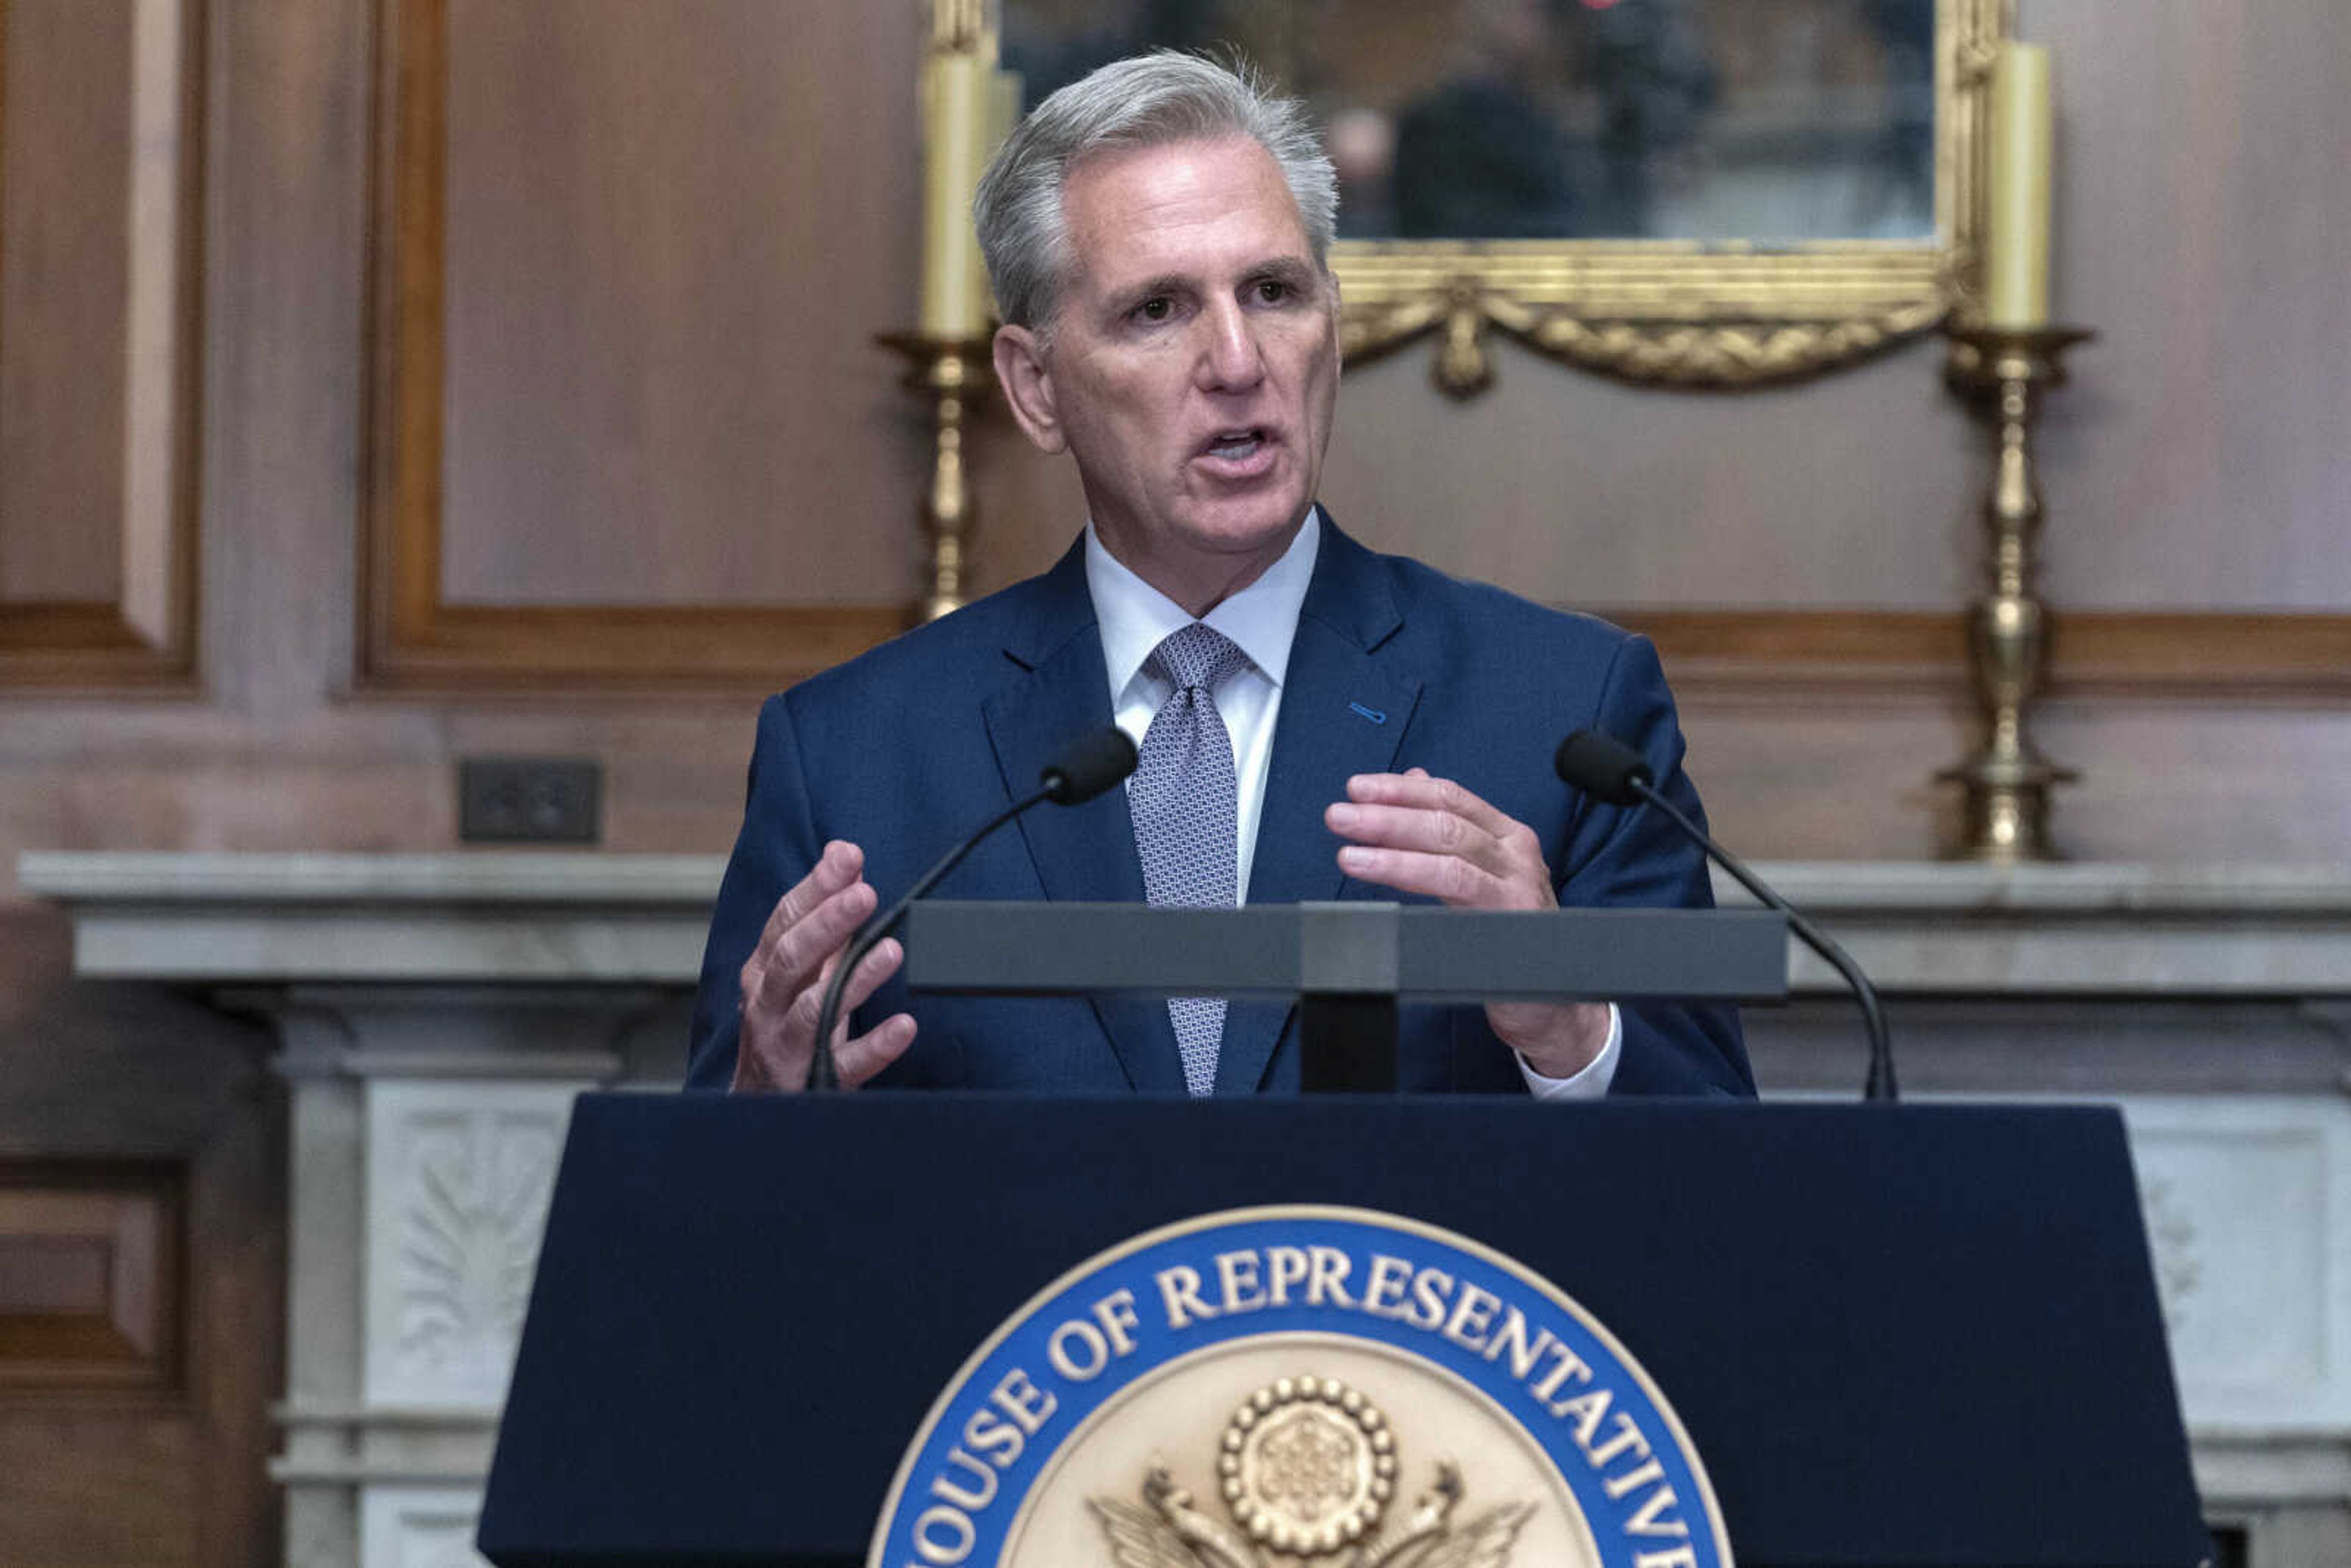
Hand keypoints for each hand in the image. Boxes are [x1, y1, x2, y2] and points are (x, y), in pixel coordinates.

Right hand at [733, 840, 916, 1091]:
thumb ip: (822, 916)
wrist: (758, 1105)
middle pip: (791, 957)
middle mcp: (768, 1004)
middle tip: (866, 894)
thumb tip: (843, 855)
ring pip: (812, 1008)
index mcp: (765, 971)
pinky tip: (904, 1028)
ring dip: (853, 978)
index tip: (847, 856)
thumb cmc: (785, 1026)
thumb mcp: (800, 970)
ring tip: (890, 951)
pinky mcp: (812, 1081)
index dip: (815, 887)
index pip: (785, 921)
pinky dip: (875, 1046)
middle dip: (827, 923)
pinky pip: (844, 1063)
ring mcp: (787, 1045)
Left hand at [1325, 769, 1611, 1079]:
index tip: (1358, 788)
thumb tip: (1413, 779)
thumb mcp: (1481, 875)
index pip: (1451, 797)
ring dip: (1392, 846)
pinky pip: (1457, 886)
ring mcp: (1517, 884)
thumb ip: (1449, 831)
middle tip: (1339, 815)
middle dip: (1388, 814)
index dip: (1402, 789)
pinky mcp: (1511, 917)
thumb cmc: (1510, 937)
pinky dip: (1412, 874)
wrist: (1553, 1005)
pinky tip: (1379, 874)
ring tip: (1348, 852)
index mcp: (1507, 837)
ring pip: (1449, 848)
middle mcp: (1516, 854)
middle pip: (1445, 819)